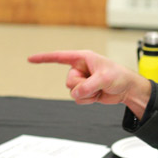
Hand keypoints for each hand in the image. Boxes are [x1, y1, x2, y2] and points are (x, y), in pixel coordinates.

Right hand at [28, 50, 151, 115]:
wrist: (127, 89)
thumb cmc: (119, 76)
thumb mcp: (104, 78)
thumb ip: (88, 85)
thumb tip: (76, 93)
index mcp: (83, 58)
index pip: (59, 57)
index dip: (44, 58)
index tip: (30, 59)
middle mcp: (80, 68)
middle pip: (68, 81)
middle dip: (82, 86)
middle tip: (97, 83)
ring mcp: (82, 81)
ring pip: (72, 92)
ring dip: (87, 94)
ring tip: (99, 88)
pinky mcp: (84, 91)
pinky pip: (78, 99)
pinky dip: (88, 100)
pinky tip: (98, 94)